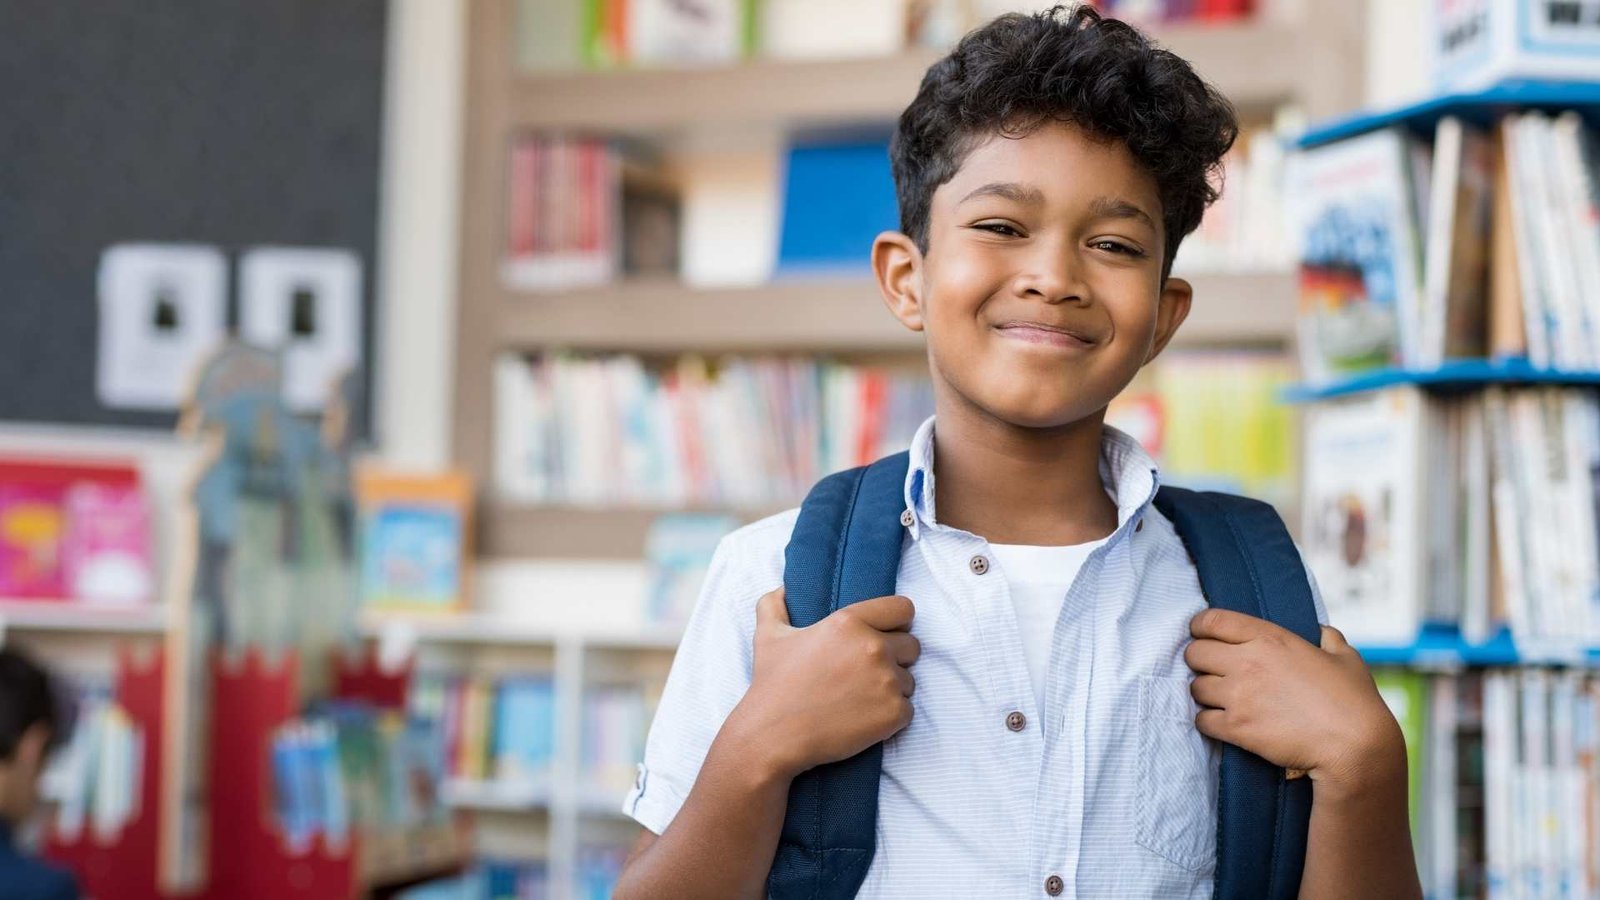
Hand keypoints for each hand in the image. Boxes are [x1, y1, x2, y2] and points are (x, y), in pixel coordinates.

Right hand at [734, 587, 920, 779]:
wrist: (773, 736)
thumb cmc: (773, 685)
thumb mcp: (768, 636)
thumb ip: (775, 604)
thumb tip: (784, 588)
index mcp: (849, 622)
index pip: (903, 609)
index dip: (897, 623)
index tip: (886, 635)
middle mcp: (873, 647)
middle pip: (912, 646)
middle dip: (895, 658)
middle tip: (866, 674)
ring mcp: (886, 681)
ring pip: (909, 681)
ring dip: (891, 689)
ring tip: (859, 699)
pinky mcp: (893, 713)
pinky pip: (907, 710)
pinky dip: (891, 717)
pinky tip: (863, 719)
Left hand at [1184, 609, 1405, 790]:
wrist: (1354, 746)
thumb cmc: (1354, 701)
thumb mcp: (1346, 658)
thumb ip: (1328, 639)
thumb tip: (1322, 632)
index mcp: (1270, 638)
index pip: (1212, 621)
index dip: (1201, 627)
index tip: (1202, 635)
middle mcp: (1247, 661)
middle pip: (1194, 653)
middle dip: (1200, 661)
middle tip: (1213, 671)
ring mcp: (1239, 695)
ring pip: (1195, 687)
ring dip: (1205, 693)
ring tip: (1221, 699)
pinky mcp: (1236, 727)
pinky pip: (1202, 720)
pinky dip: (1208, 722)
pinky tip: (1223, 723)